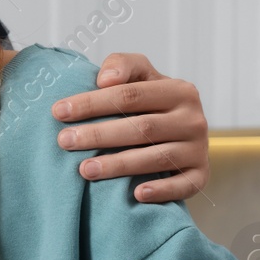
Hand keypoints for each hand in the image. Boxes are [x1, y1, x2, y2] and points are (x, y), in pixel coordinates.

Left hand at [51, 52, 208, 203]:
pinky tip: (135, 194)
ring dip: (118, 165)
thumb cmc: (149, 103)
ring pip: (156, 158)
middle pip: (141, 127)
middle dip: (98, 134)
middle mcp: (193, 119)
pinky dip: (161, 191)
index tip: (59, 111)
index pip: (130, 95)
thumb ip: (122, 66)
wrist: (180, 133)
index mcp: (178, 91)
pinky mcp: (200, 175)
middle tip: (64, 141)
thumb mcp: (139, 77)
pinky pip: (183, 185)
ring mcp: (198, 149)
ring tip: (84, 169)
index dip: (92, 103)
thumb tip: (105, 80)